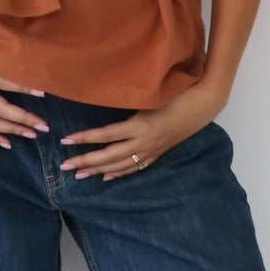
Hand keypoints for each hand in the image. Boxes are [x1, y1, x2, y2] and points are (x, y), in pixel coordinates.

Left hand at [57, 78, 226, 181]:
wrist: (204, 105)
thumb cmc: (178, 93)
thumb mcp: (151, 95)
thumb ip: (129, 100)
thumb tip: (103, 96)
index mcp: (140, 125)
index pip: (106, 135)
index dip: (85, 139)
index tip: (66, 141)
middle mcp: (144, 142)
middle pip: (109, 156)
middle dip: (86, 162)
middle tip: (65, 167)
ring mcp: (152, 150)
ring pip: (120, 166)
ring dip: (99, 171)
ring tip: (79, 174)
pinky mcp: (158, 153)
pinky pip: (134, 168)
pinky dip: (119, 173)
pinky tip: (106, 177)